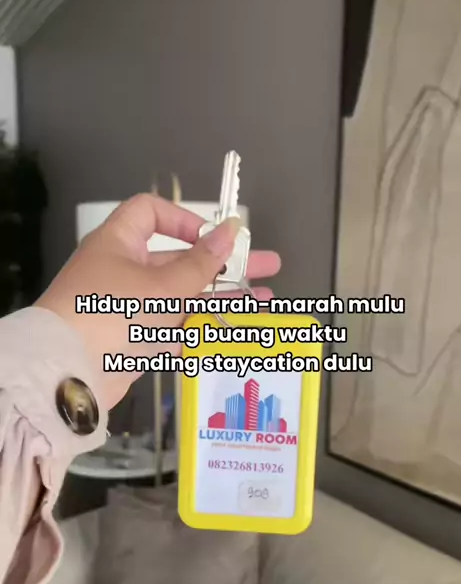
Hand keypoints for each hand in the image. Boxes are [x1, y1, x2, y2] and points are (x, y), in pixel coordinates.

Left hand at [35, 194, 280, 408]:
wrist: (69, 371)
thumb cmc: (113, 313)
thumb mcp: (164, 286)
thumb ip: (202, 263)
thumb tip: (231, 230)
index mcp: (120, 243)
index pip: (151, 213)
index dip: (185, 220)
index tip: (214, 238)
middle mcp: (123, 270)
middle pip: (181, 260)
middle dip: (225, 264)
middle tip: (268, 266)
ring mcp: (128, 307)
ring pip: (183, 297)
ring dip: (222, 298)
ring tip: (266, 300)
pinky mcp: (134, 340)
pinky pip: (175, 328)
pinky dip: (202, 328)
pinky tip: (236, 332)